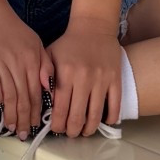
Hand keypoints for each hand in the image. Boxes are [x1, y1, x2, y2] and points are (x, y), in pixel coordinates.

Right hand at [0, 4, 51, 142]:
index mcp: (34, 59)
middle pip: (24, 96)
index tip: (36, 125)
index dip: (37, 111)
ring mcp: (3, 62)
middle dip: (25, 118)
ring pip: (9, 94)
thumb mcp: (36, 43)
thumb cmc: (14, 29)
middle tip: (24, 133)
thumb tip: (49, 87)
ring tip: (11, 126)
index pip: (37, 91)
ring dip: (10, 113)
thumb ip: (45, 65)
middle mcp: (20, 62)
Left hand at [45, 20, 121, 136]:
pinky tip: (104, 122)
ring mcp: (102, 80)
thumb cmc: (69, 44)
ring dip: (89, 129)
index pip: (60, 109)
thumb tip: (44, 104)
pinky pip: (115, 106)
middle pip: (77, 116)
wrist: (94, 26)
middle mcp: (83, 79)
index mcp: (65, 74)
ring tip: (84, 132)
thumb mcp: (50, 56)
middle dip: (72, 131)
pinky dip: (110, 119)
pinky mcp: (116, 79)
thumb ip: (44, 77)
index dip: (58, 125)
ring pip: (96, 115)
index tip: (56, 129)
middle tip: (70, 133)